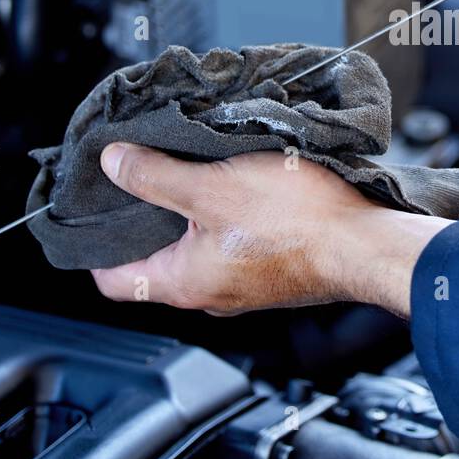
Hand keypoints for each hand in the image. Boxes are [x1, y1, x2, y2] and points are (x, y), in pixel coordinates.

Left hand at [89, 143, 451, 317]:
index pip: (111, 281)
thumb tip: (113, 164)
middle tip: (144, 171)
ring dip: (191, 213)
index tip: (95, 205)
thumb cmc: (296, 222)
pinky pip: (232, 245)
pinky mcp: (273, 270)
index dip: (94, 243)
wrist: (364, 240)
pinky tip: (239, 183)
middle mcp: (210, 294)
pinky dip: (226, 217)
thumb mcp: (210, 187)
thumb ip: (154, 176)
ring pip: (196, 250)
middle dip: (146, 216)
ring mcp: (244, 286)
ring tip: (194, 169)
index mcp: (183, 284)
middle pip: (153, 261)